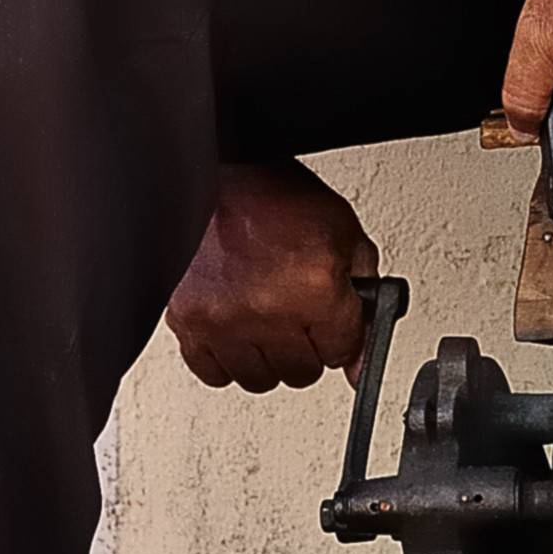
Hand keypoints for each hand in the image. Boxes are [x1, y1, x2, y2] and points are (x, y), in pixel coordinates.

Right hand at [165, 163, 377, 391]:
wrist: (213, 174)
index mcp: (316, 286)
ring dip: (268, 357)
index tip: (331, 322)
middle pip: (302, 372)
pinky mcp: (188, 323)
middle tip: (298, 317)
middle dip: (307, 347)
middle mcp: (270, 310)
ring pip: (260, 380)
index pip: (342, 351)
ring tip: (266, 322)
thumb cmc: (274, 197)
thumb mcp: (342, 232)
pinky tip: (236, 330)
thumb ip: (364, 297)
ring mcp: (225, 321)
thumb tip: (359, 364)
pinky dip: (228, 359)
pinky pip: (214, 374)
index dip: (340, 334)